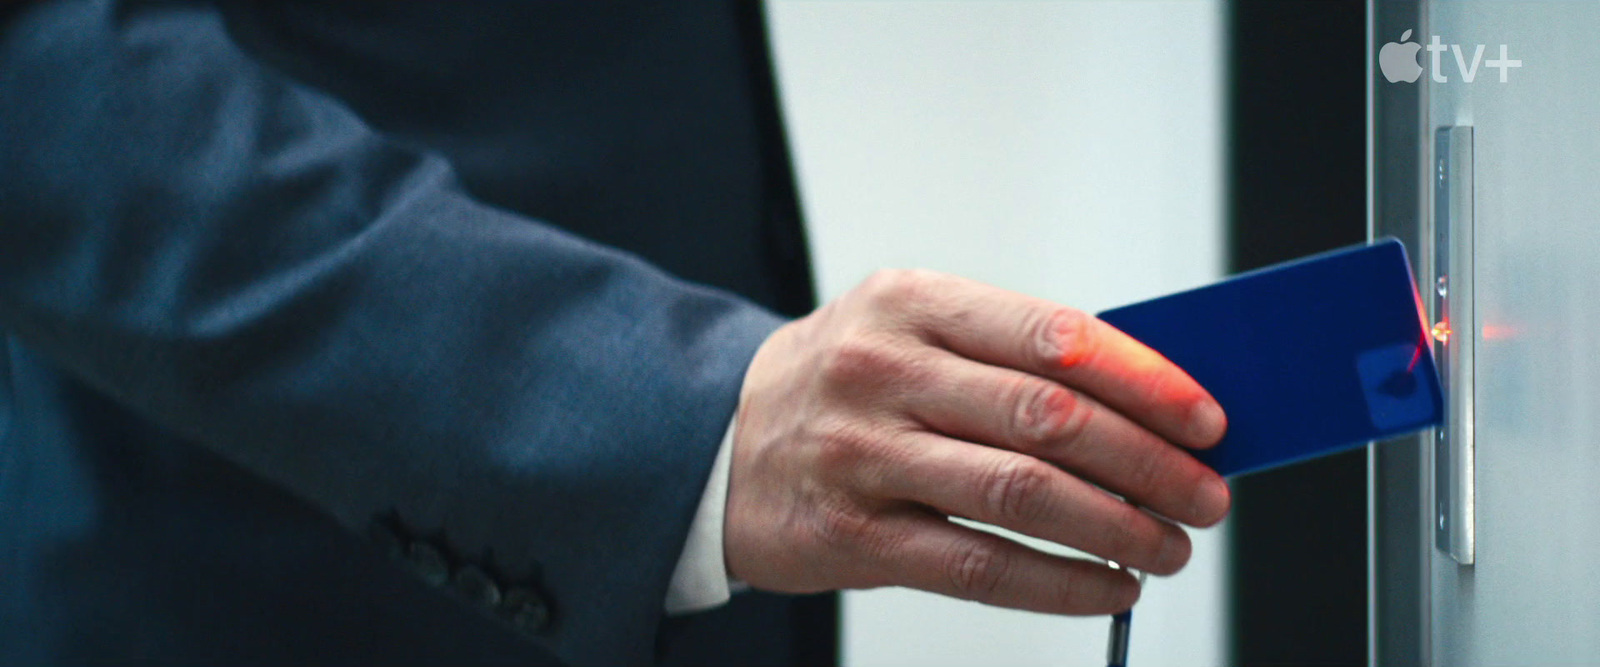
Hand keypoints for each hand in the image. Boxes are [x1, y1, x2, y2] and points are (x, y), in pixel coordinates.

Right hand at [723, 269, 1228, 614]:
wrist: (721, 445)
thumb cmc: (841, 383)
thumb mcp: (907, 331)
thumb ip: (1007, 356)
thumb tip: (1145, 406)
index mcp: (910, 304)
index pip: (1053, 336)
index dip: (1143, 380)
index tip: (1204, 416)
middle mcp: (883, 372)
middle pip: (1049, 419)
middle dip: (1149, 463)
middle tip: (1205, 493)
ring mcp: (863, 454)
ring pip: (1021, 494)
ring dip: (1116, 527)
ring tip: (1168, 545)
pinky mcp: (853, 534)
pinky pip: (977, 566)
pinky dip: (1059, 584)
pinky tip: (1106, 586)